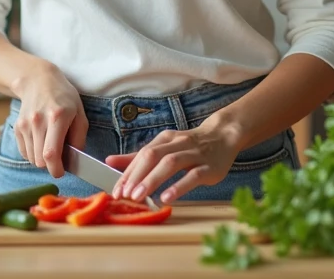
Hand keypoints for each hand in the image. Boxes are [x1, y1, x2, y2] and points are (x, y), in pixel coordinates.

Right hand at [10, 65, 87, 178]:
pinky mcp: (17, 128)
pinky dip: (33, 154)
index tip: (61, 172)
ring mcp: (25, 125)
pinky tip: (41, 142)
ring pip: (32, 159)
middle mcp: (38, 121)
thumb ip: (79, 138)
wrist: (38, 81)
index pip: (51, 153)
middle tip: (59, 159)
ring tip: (50, 146)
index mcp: (57, 117)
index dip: (56, 169)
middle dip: (50, 166)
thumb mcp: (79, 113)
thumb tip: (75, 160)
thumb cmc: (64, 97)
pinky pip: (25, 153)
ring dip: (42, 159)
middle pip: (40, 160)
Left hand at [105, 119, 242, 204]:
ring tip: (139, 196)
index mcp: (164, 139)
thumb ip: (138, 157)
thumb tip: (109, 161)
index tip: (115, 190)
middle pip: (153, 156)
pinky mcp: (209, 167)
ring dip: (153, 179)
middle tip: (124, 195)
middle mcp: (177, 144)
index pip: (142, 155)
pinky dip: (179, 186)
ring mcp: (194, 154)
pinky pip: (193, 175)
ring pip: (171, 163)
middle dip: (137, 175)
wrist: (223, 136)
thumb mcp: (163, 147)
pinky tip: (167, 197)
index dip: (127, 173)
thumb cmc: (189, 146)